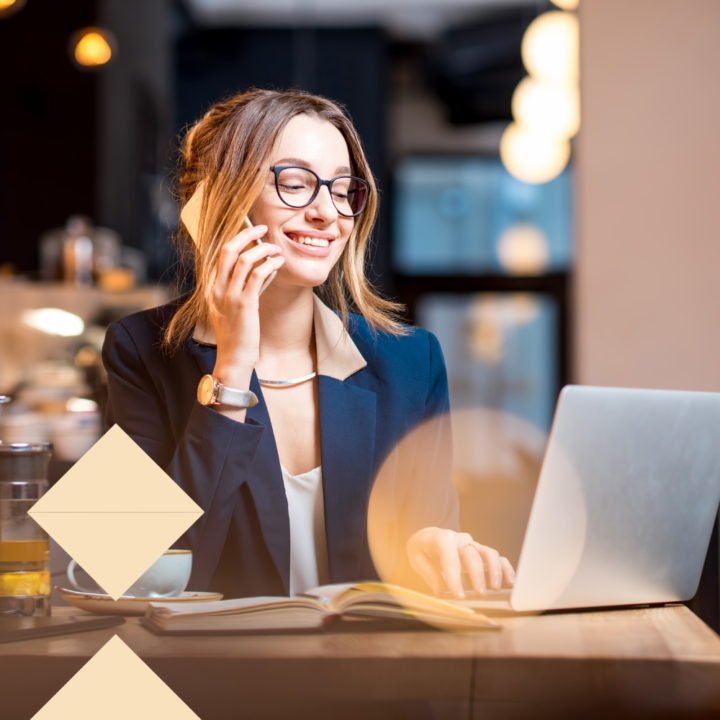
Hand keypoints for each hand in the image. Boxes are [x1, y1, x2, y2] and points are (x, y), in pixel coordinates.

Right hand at [210, 224, 283, 386]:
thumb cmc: (237, 334)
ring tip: (276, 249)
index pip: (221, 254)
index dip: (237, 238)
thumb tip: (262, 268)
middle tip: (264, 228)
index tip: (253, 230)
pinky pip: (257, 276)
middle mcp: (217, 288)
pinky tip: (279, 263)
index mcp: (212, 288)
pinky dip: (270, 265)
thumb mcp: (235, 307)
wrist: (233, 359)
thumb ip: (244, 287)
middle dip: (247, 234)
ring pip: (244, 259)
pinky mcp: (244, 304)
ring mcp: (229, 296)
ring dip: (263, 249)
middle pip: (229, 250)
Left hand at [407, 527, 515, 598]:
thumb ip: (429, 574)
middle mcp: (460, 539)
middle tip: (480, 594)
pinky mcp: (481, 551)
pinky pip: (497, 557)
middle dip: (477, 576)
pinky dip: (505, 569)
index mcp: (442, 539)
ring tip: (496, 588)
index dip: (455, 579)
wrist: (430, 536)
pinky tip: (510, 582)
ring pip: (489, 553)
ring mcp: (473, 544)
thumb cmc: (423, 548)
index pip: (450, 559)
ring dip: (495, 571)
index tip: (459, 596)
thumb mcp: (417, 558)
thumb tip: (440, 592)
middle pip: (472, 556)